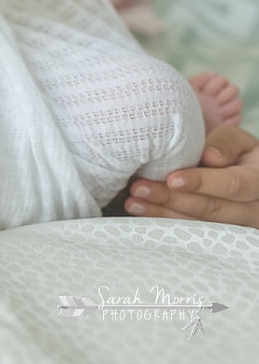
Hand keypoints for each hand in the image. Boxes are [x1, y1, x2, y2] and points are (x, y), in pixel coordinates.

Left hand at [125, 125, 258, 227]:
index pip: (233, 184)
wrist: (244, 175)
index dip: (202, 183)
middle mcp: (254, 210)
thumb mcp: (238, 141)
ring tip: (133, 203)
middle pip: (212, 209)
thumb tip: (211, 156)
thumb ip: (226, 143)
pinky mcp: (220, 238)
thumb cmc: (236, 154)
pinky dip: (165, 222)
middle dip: (172, 199)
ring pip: (200, 225)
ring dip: (163, 214)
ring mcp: (238, 228)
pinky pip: (192, 233)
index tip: (172, 179)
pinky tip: (142, 213)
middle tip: (138, 188)